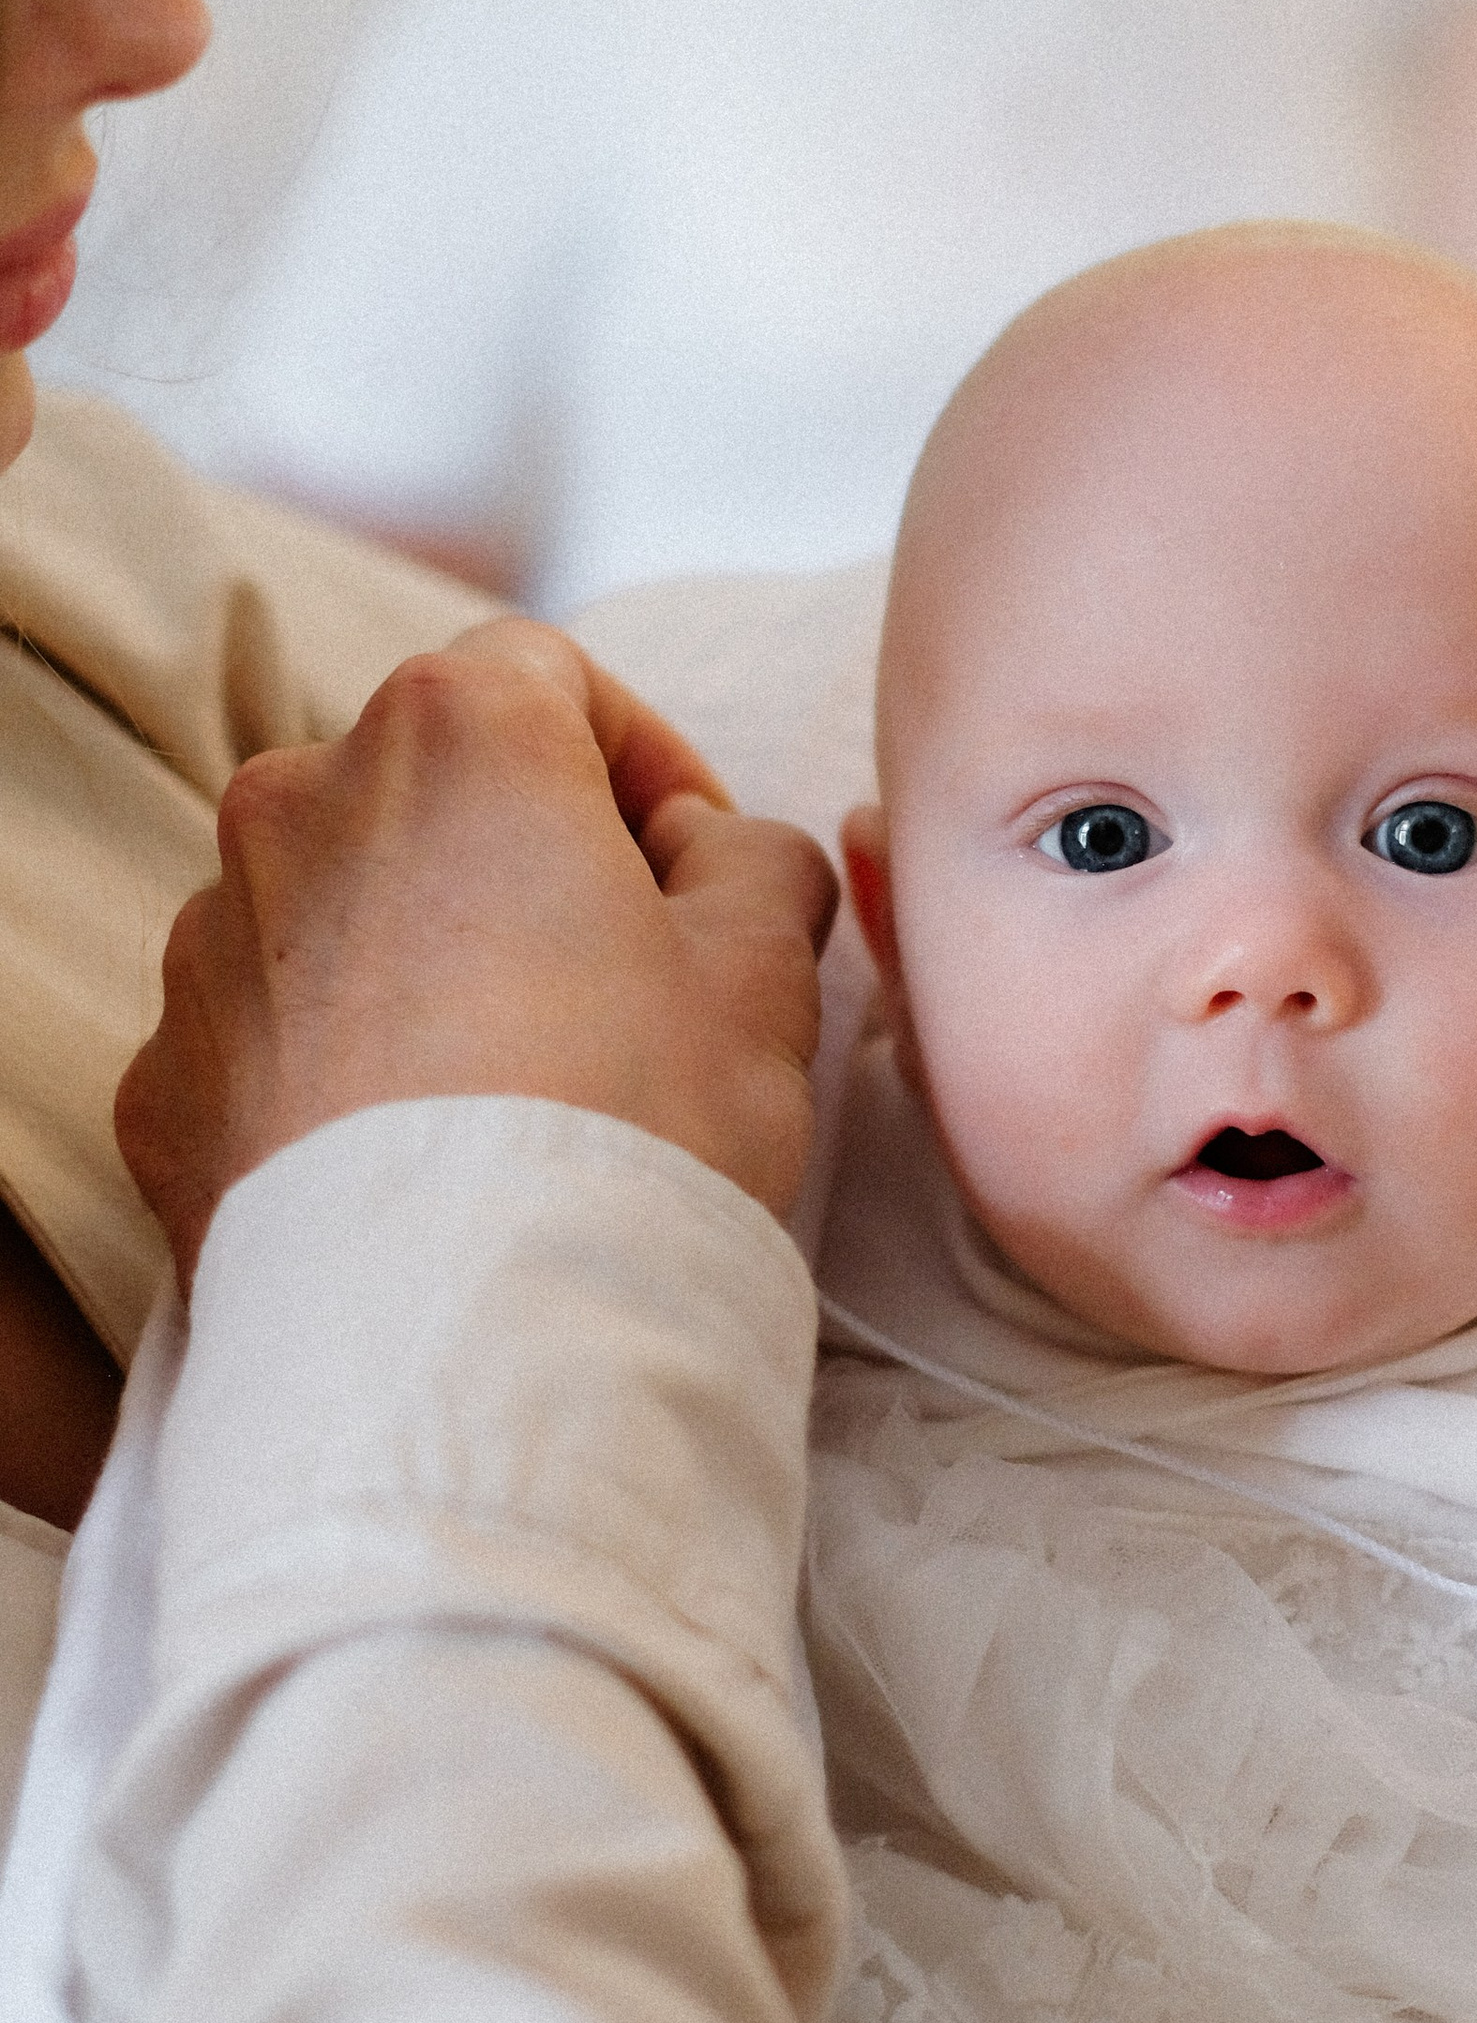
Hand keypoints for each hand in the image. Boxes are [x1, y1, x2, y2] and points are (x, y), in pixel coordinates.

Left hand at [118, 624, 840, 1291]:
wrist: (464, 1348)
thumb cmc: (628, 1133)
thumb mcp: (767, 975)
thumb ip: (754, 861)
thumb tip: (709, 852)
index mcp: (454, 734)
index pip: (549, 674)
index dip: (641, 760)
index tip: (692, 864)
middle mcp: (299, 805)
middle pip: (431, 789)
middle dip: (523, 858)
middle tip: (620, 983)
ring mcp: (211, 946)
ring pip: (340, 909)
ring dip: (424, 958)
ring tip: (518, 1088)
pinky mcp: (163, 1080)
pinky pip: (268, 1035)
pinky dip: (338, 1067)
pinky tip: (425, 1158)